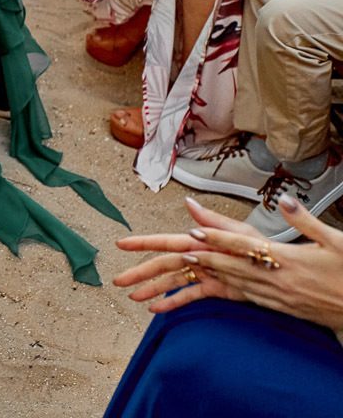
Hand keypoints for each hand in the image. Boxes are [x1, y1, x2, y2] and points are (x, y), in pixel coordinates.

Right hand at [112, 197, 259, 313]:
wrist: (283, 272)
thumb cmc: (262, 248)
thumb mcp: (238, 232)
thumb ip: (212, 221)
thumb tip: (188, 204)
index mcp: (199, 242)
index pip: (165, 242)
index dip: (143, 243)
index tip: (121, 244)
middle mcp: (198, 257)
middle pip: (162, 265)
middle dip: (139, 272)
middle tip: (118, 281)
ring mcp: (204, 273)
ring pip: (171, 282)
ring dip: (152, 289)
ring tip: (134, 297)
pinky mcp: (214, 289)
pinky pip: (189, 296)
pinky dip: (172, 302)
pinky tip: (156, 309)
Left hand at [178, 196, 342, 330]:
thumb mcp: (337, 242)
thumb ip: (306, 221)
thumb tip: (286, 200)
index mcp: (288, 261)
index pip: (245, 247)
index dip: (218, 238)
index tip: (195, 231)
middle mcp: (279, 280)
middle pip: (233, 266)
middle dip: (205, 257)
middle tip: (181, 250)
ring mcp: (279, 297)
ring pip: (238, 283)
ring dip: (213, 273)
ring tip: (193, 266)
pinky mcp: (284, 308)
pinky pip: (251, 297)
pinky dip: (232, 288)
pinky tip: (222, 284)